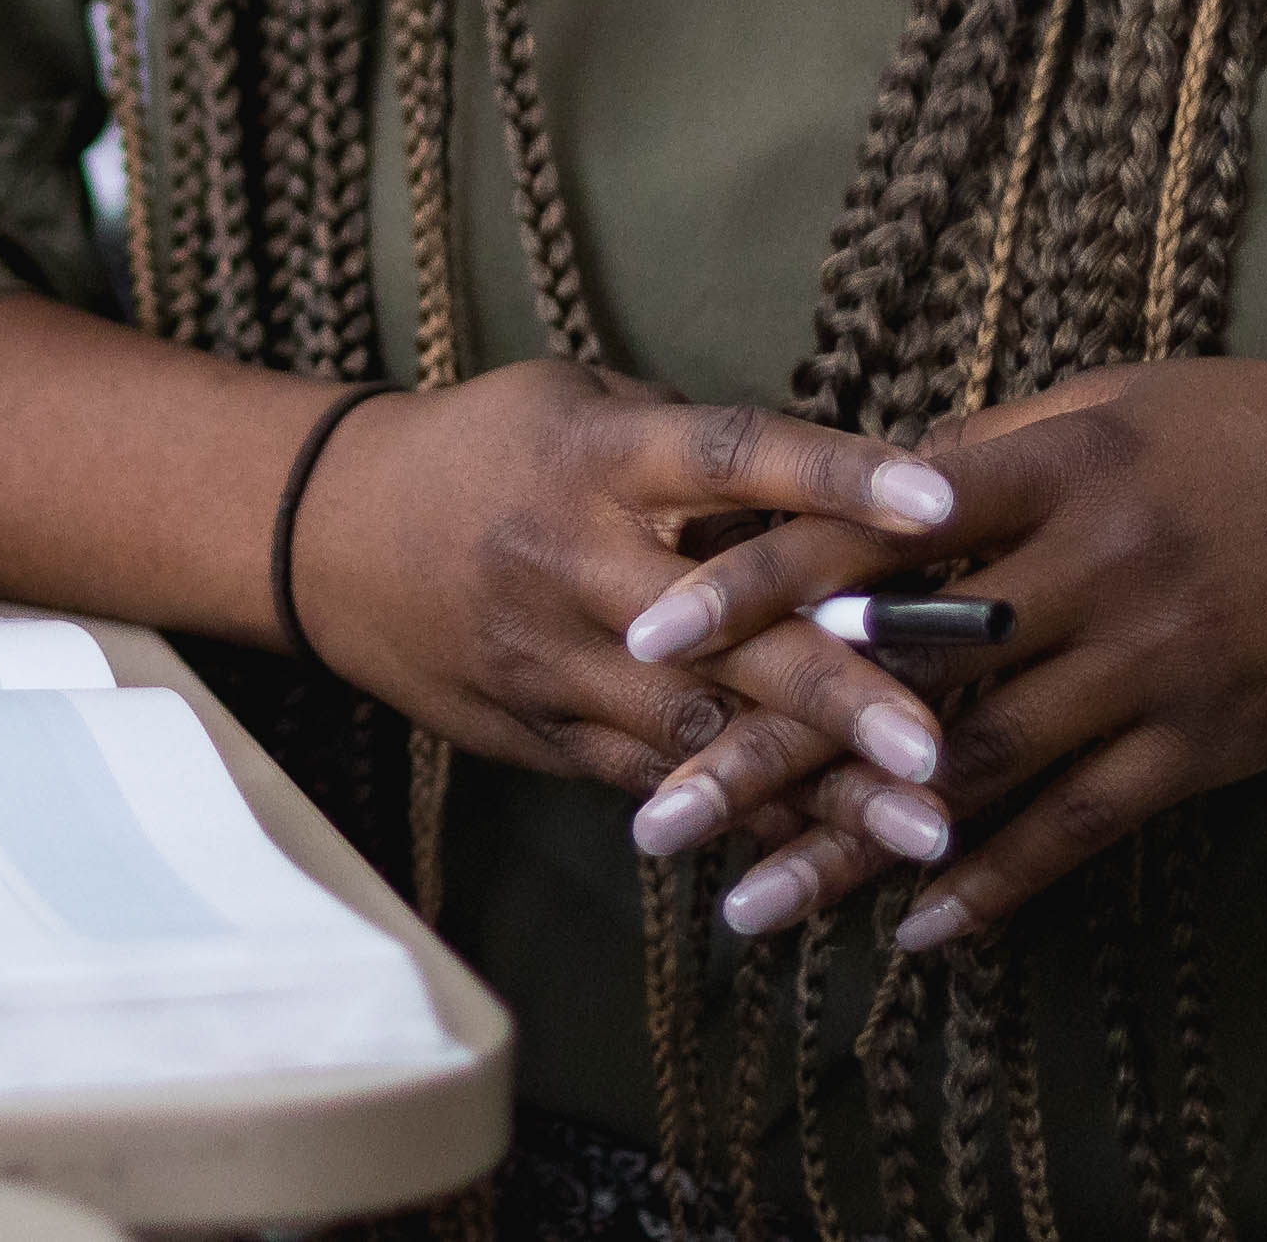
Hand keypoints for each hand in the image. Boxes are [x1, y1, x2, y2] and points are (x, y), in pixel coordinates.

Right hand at [283, 360, 969, 837]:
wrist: (326, 534)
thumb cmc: (483, 449)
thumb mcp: (579, 405)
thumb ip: (696, 448)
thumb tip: (835, 490)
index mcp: (596, 459)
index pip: (729, 457)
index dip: (834, 477)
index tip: (939, 507)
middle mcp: (576, 565)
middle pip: (724, 632)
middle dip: (838, 694)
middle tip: (938, 747)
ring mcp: (557, 664)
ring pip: (700, 734)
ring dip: (818, 788)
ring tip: (924, 828)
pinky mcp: (547, 736)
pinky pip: (659, 784)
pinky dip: (750, 819)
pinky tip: (838, 859)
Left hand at [626, 353, 1266, 950]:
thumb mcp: (1129, 400)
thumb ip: (1002, 445)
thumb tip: (879, 481)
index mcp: (1055, 462)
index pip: (868, 527)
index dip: (755, 580)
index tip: (649, 624)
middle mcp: (1089, 567)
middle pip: (891, 670)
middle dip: (763, 745)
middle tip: (655, 813)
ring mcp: (1150, 663)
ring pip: (969, 770)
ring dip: (848, 845)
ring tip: (744, 904)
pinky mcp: (1208, 743)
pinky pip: (1079, 828)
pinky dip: (992, 885)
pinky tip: (913, 934)